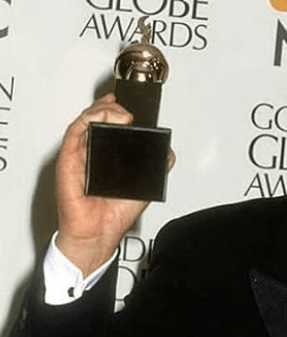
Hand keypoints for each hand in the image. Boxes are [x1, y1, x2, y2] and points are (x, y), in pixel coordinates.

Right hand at [54, 93, 174, 276]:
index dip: (115, 109)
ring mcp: (78, 155)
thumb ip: (155, 168)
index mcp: (105, 156)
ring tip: (120, 112)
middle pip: (95, 117)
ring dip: (102, 109)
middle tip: (126, 108)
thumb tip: (168, 153)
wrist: (99, 233)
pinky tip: (103, 117)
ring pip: (84, 120)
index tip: (129, 104)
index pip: (107, 124)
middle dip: (110, 105)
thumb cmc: (114, 214)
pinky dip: (88, 120)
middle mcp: (90, 152)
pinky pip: (74, 132)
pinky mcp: (68, 160)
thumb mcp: (143, 186)